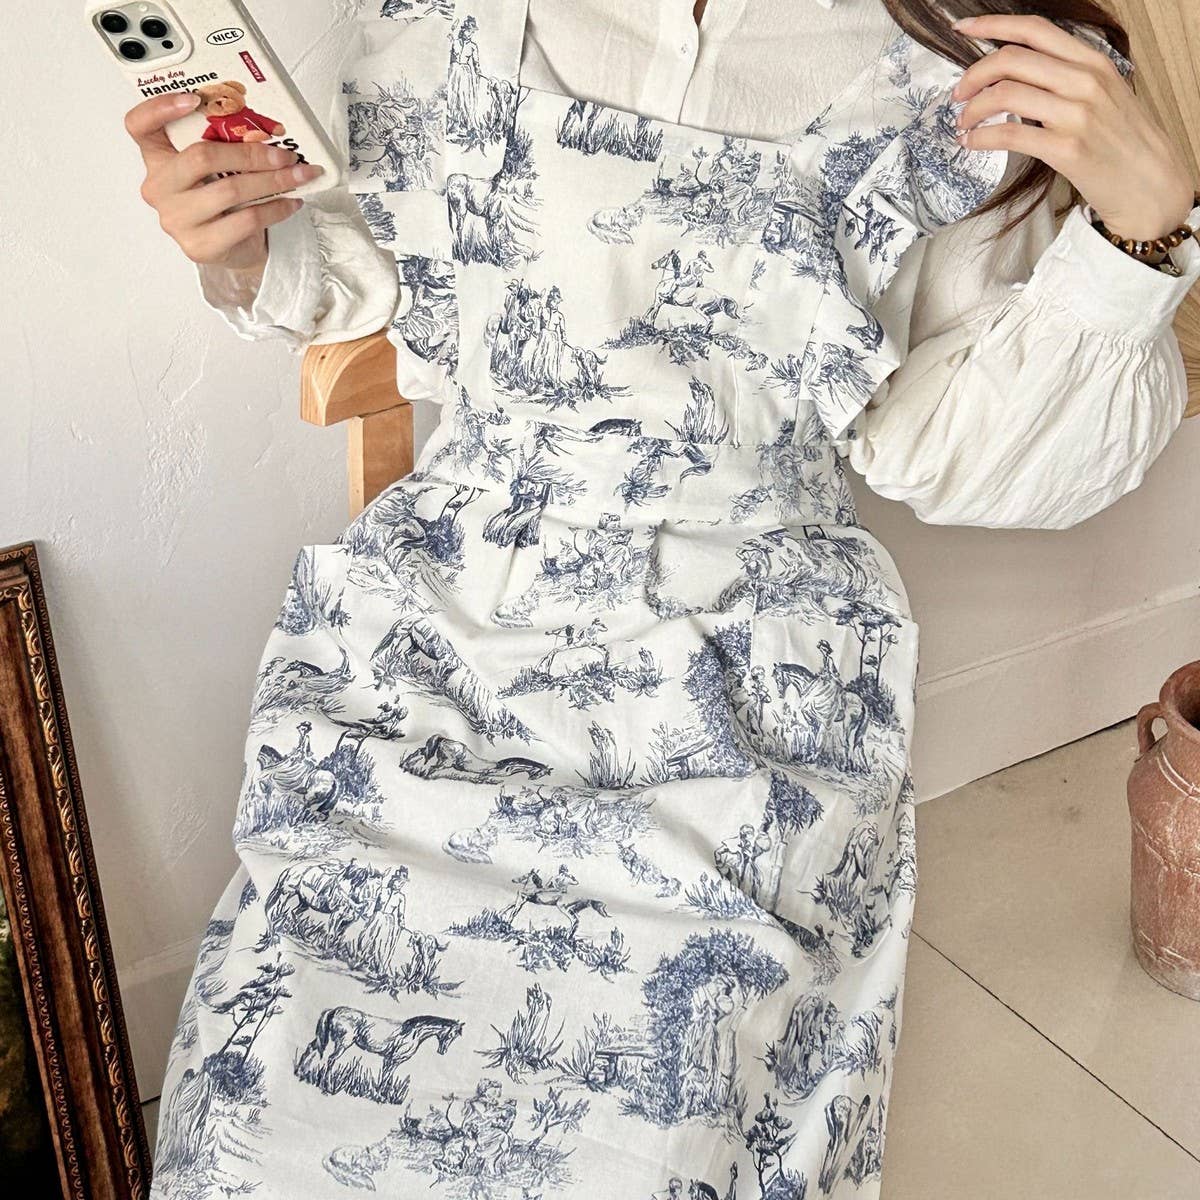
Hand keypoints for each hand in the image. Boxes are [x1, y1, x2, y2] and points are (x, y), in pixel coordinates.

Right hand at [124, 91, 323, 269]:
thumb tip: (270, 128)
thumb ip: (222, 144)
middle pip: (201, 157)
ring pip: (229, 190)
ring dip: (273, 181)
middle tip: (286, 154)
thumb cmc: (223, 200)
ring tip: (299, 175)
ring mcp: (176, 219)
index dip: (160, 108)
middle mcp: (159, 188)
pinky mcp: (199, 246)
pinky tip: (292, 201)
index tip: (194, 98)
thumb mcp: (218, 167)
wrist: (232, 248)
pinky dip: (275, 208)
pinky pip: (245, 220)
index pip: (139, 125)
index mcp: (157, 158)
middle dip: (251, 153)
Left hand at [950, 13, 1194, 242]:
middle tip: (958, 94)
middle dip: (973, 75)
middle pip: (1011, 59)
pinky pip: (1009, 136)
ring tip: (964, 122)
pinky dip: (981, 138)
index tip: (963, 30)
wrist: (1149, 181)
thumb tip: (1018, 73)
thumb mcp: (1103, 92)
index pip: (1034, 30)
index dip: (992, 25)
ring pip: (1005, 95)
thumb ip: (1066, 77)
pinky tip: (971, 143)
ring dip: (972, 109)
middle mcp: (1084, 81)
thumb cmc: (1121, 139)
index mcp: (1092, 61)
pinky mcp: (1065, 149)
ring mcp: (1075, 114)